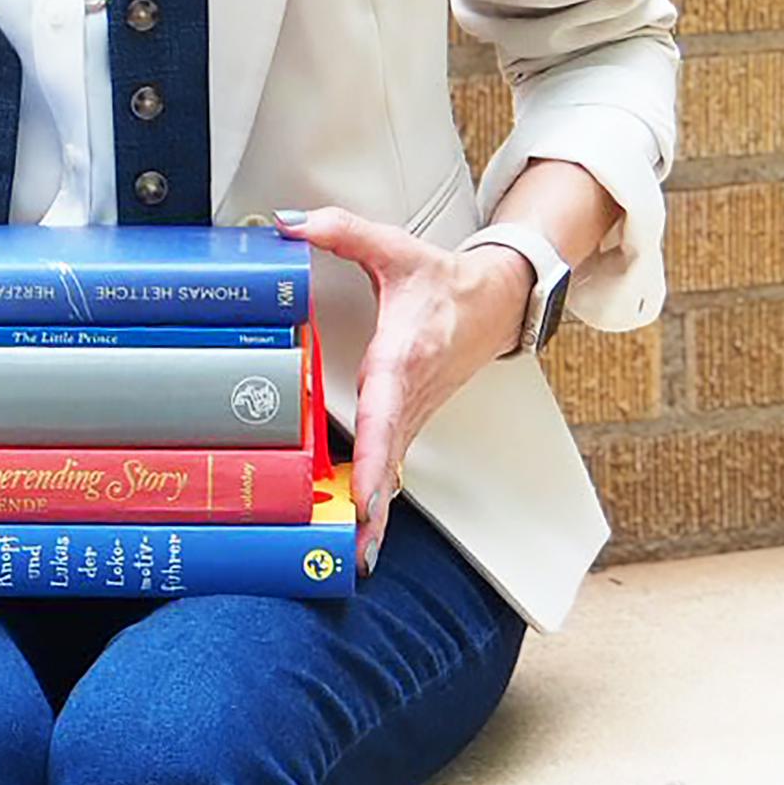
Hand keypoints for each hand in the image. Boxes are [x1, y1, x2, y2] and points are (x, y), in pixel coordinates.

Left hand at [277, 208, 532, 575]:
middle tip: (352, 549)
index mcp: (403, 357)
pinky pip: (392, 469)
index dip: (376, 458)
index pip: (387, 415)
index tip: (364, 494)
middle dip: (372, 507)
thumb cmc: (444, 283)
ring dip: (375, 518)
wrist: (495, 302)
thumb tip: (288, 223)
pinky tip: (357, 536)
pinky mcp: (410, 424)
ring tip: (349, 560)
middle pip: (389, 461)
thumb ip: (339, 230)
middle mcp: (409, 397)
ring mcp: (413, 416)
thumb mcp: (393, 248)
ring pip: (392, 474)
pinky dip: (377, 504)